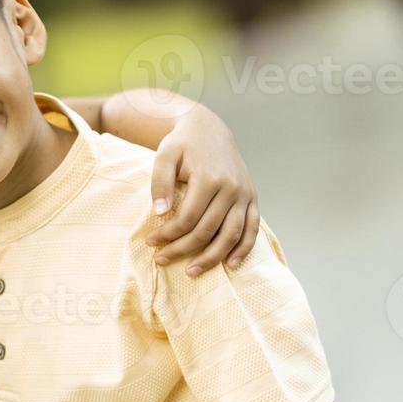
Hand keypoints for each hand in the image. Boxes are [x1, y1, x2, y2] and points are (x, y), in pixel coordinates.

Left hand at [146, 105, 260, 275]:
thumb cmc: (182, 144)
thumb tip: (160, 212)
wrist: (209, 129)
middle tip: (161, 260)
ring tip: (192, 271)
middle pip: (207, 230)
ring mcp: (245, 194)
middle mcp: (232, 188)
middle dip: (183, 249)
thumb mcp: (164, 155)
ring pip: (232, 234)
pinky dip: (244, 248)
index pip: (187, 218)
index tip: (150, 242)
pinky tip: (231, 264)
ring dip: (212, 257)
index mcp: (209, 178)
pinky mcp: (252, 198)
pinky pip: (252, 228)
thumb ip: (160, 182)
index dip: (168, 235)